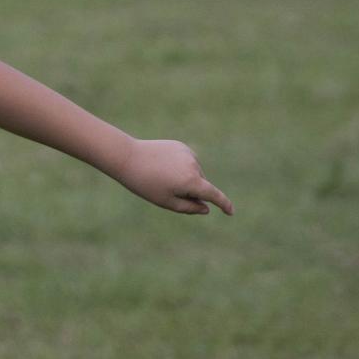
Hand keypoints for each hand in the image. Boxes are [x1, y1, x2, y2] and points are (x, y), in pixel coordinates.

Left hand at [113, 139, 233, 214]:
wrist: (128, 157)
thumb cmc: (145, 184)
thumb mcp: (166, 202)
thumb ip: (189, 207)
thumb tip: (206, 208)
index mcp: (192, 181)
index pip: (214, 195)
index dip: (224, 204)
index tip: (230, 211)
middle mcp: (194, 166)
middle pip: (200, 184)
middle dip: (191, 191)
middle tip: (165, 188)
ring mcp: (188, 154)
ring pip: (194, 173)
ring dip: (185, 178)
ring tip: (161, 175)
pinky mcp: (180, 146)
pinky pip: (186, 161)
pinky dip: (180, 167)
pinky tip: (162, 164)